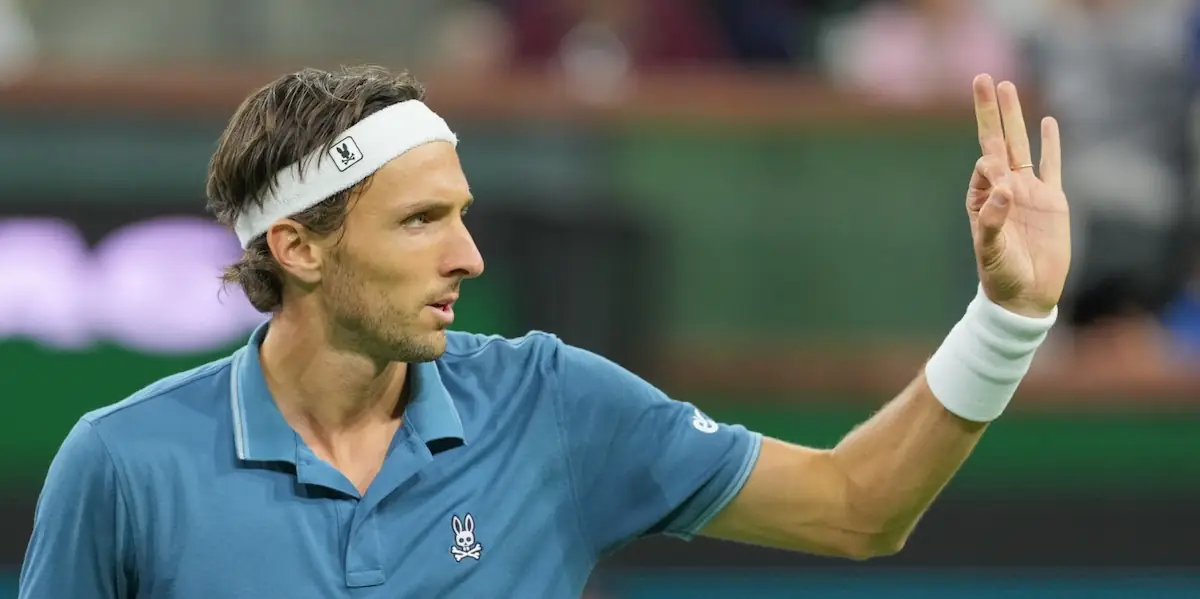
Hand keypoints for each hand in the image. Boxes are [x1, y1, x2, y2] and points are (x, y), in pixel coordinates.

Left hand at [966, 75, 1070, 317]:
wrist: (1027, 296)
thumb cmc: (1001, 275)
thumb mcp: (991, 250)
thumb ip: (992, 220)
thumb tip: (1002, 188)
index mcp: (982, 198)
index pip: (985, 166)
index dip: (990, 163)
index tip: (998, 175)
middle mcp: (1004, 189)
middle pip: (998, 140)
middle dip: (990, 110)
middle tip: (983, 78)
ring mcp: (1029, 192)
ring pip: (1022, 145)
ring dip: (1015, 117)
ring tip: (1008, 86)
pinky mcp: (1053, 200)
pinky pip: (1052, 166)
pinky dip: (1050, 144)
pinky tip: (1047, 122)